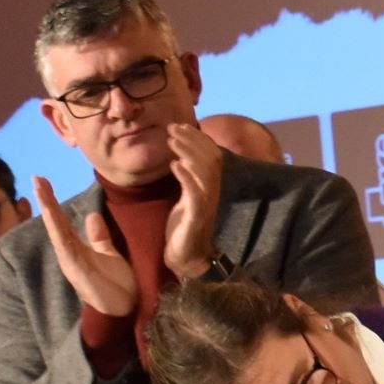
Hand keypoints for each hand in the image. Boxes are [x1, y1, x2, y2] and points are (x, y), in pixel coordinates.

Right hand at [34, 176, 137, 317]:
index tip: (44, 182)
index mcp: (77, 249)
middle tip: (37, 177)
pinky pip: (66, 247)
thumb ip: (99, 237)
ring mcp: (71, 262)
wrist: (125, 311)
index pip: (62, 221)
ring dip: (49, 210)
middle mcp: (69, 254)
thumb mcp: (109, 255)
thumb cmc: (118, 286)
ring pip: (56, 231)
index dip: (52, 202)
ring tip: (41, 189)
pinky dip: (58, 232)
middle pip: (54, 223)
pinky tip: (52, 217)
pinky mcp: (77, 271)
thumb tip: (91, 215)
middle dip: (46, 200)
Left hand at [163, 123, 225, 279]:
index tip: (180, 125)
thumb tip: (183, 155)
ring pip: (204, 172)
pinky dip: (186, 177)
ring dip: (188, 152)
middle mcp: (212, 192)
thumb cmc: (183, 227)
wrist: (186, 257)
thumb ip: (188, 177)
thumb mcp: (186, 196)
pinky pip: (195, 193)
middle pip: (209, 159)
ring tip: (171, 140)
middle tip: (172, 127)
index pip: (211, 155)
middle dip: (192, 139)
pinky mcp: (197, 216)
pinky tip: (175, 165)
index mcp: (210, 186)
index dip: (198, 138)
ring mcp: (207, 204)